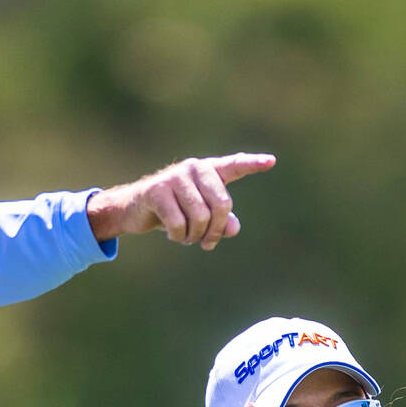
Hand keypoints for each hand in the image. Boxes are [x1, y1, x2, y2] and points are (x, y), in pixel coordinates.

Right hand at [86, 153, 275, 248]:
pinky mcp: (157, 191)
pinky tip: (172, 234)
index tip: (271, 162)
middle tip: (207, 244)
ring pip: (200, 217)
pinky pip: (179, 224)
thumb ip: (220, 222)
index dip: (252, 164)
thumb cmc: (173, 212)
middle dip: (215, 231)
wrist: (134, 211)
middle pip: (221, 205)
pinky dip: (178, 237)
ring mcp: (175, 177)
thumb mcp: (200, 218)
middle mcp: (194, 168)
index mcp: (208, 171)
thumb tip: (233, 228)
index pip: (234, 166)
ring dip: (195, 237)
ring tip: (187, 238)